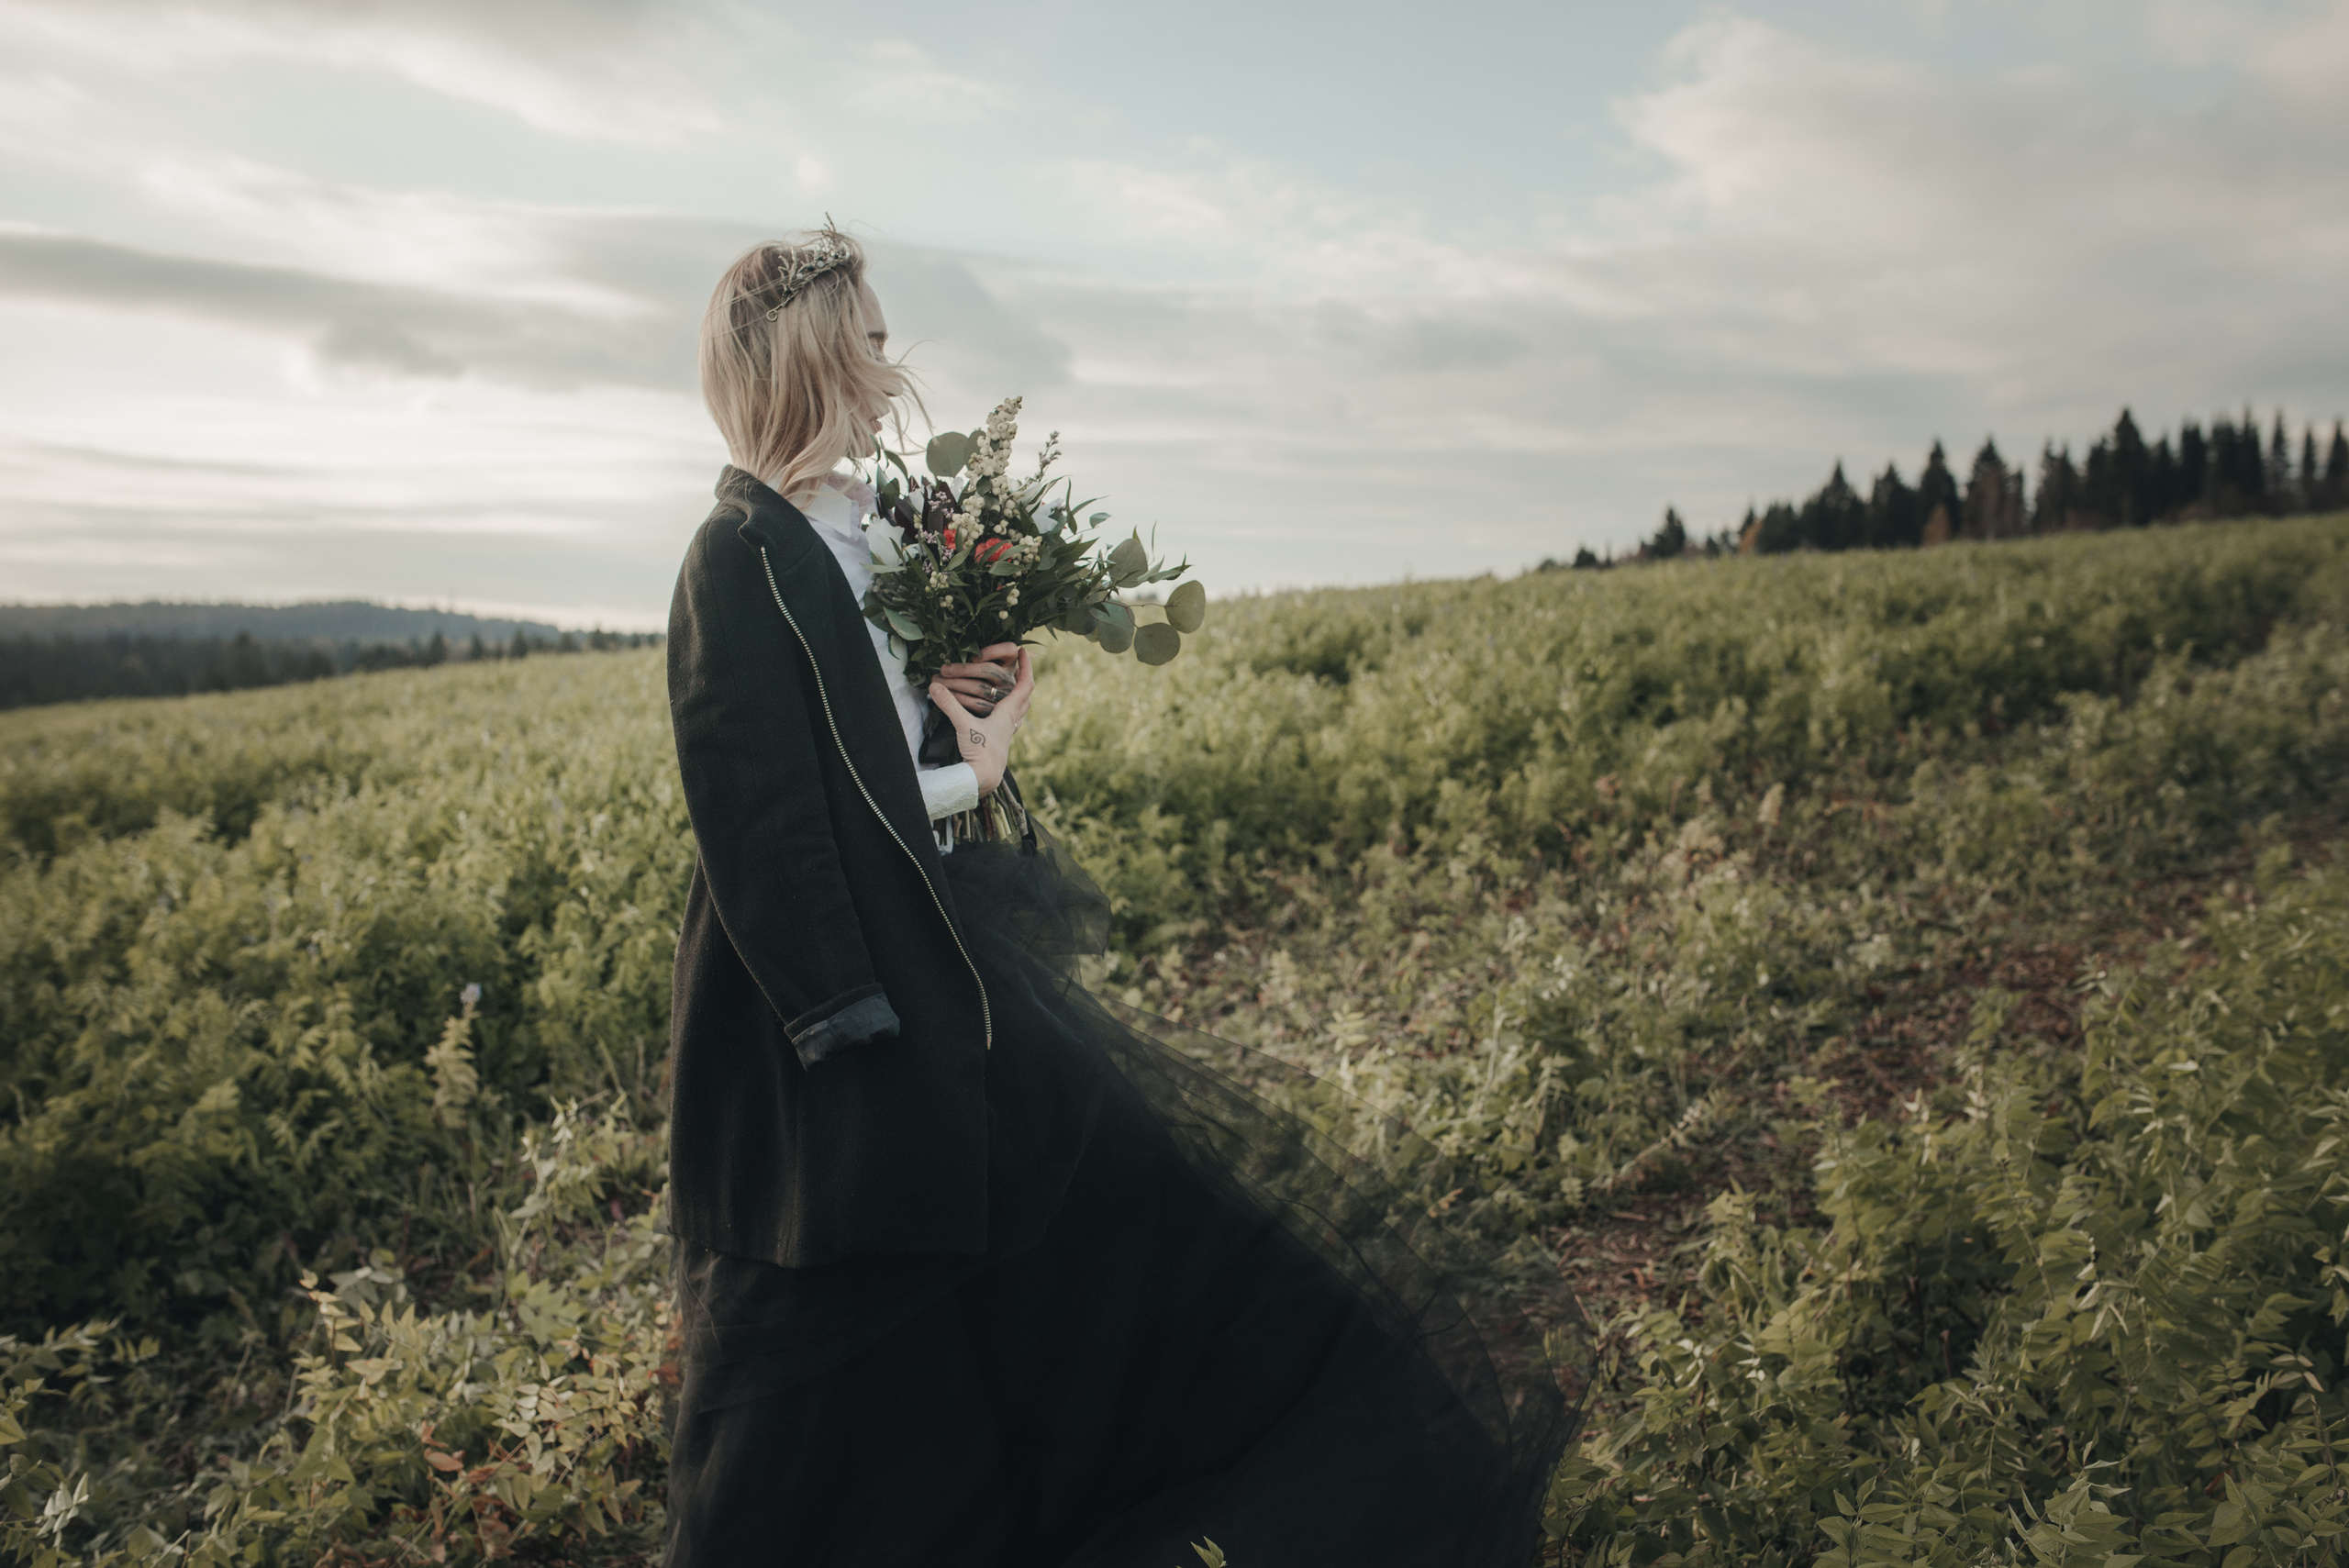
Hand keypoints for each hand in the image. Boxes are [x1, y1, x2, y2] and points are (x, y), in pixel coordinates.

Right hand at [928, 648, 1032, 795]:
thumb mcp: (963, 725)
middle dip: (1025, 678)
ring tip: (1013, 687)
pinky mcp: (1000, 742)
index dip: (1027, 667)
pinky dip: (1010, 712)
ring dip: (1020, 696)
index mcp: (1008, 713)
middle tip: (1020, 666)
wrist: (984, 780)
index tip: (1024, 651)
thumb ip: (949, 705)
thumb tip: (934, 686)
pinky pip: (1011, 722)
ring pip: (1021, 710)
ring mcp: (1007, 733)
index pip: (1025, 684)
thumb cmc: (980, 753)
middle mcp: (1012, 722)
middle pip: (1027, 696)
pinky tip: (1002, 714)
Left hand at [935, 642, 1019, 715]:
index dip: (993, 651)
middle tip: (943, 669)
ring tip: (937, 680)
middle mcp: (1009, 679)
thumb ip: (972, 654)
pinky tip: (944, 694)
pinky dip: (958, 698)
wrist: (983, 714)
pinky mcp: (995, 711)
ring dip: (955, 684)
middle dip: (963, 669)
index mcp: (1009, 663)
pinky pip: (976, 704)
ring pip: (980, 687)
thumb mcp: (982, 663)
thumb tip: (946, 651)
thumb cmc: (976, 676)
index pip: (1009, 650)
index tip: (973, 656)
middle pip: (989, 670)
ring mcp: (1004, 696)